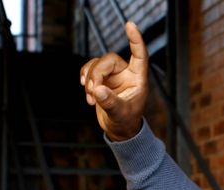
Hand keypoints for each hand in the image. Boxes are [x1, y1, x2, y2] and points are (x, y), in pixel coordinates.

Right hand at [80, 21, 147, 140]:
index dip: (135, 39)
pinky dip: (84, 78)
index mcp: (138, 79)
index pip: (139, 54)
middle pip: (108, 60)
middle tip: (91, 93)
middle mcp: (127, 73)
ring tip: (90, 98)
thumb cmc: (125, 121)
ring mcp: (114, 75)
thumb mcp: (119, 114)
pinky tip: (86, 92)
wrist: (119, 129)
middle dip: (96, 74)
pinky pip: (89, 69)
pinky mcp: (102, 79)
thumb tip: (96, 89)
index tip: (130, 25)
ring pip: (97, 64)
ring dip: (89, 79)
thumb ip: (109, 102)